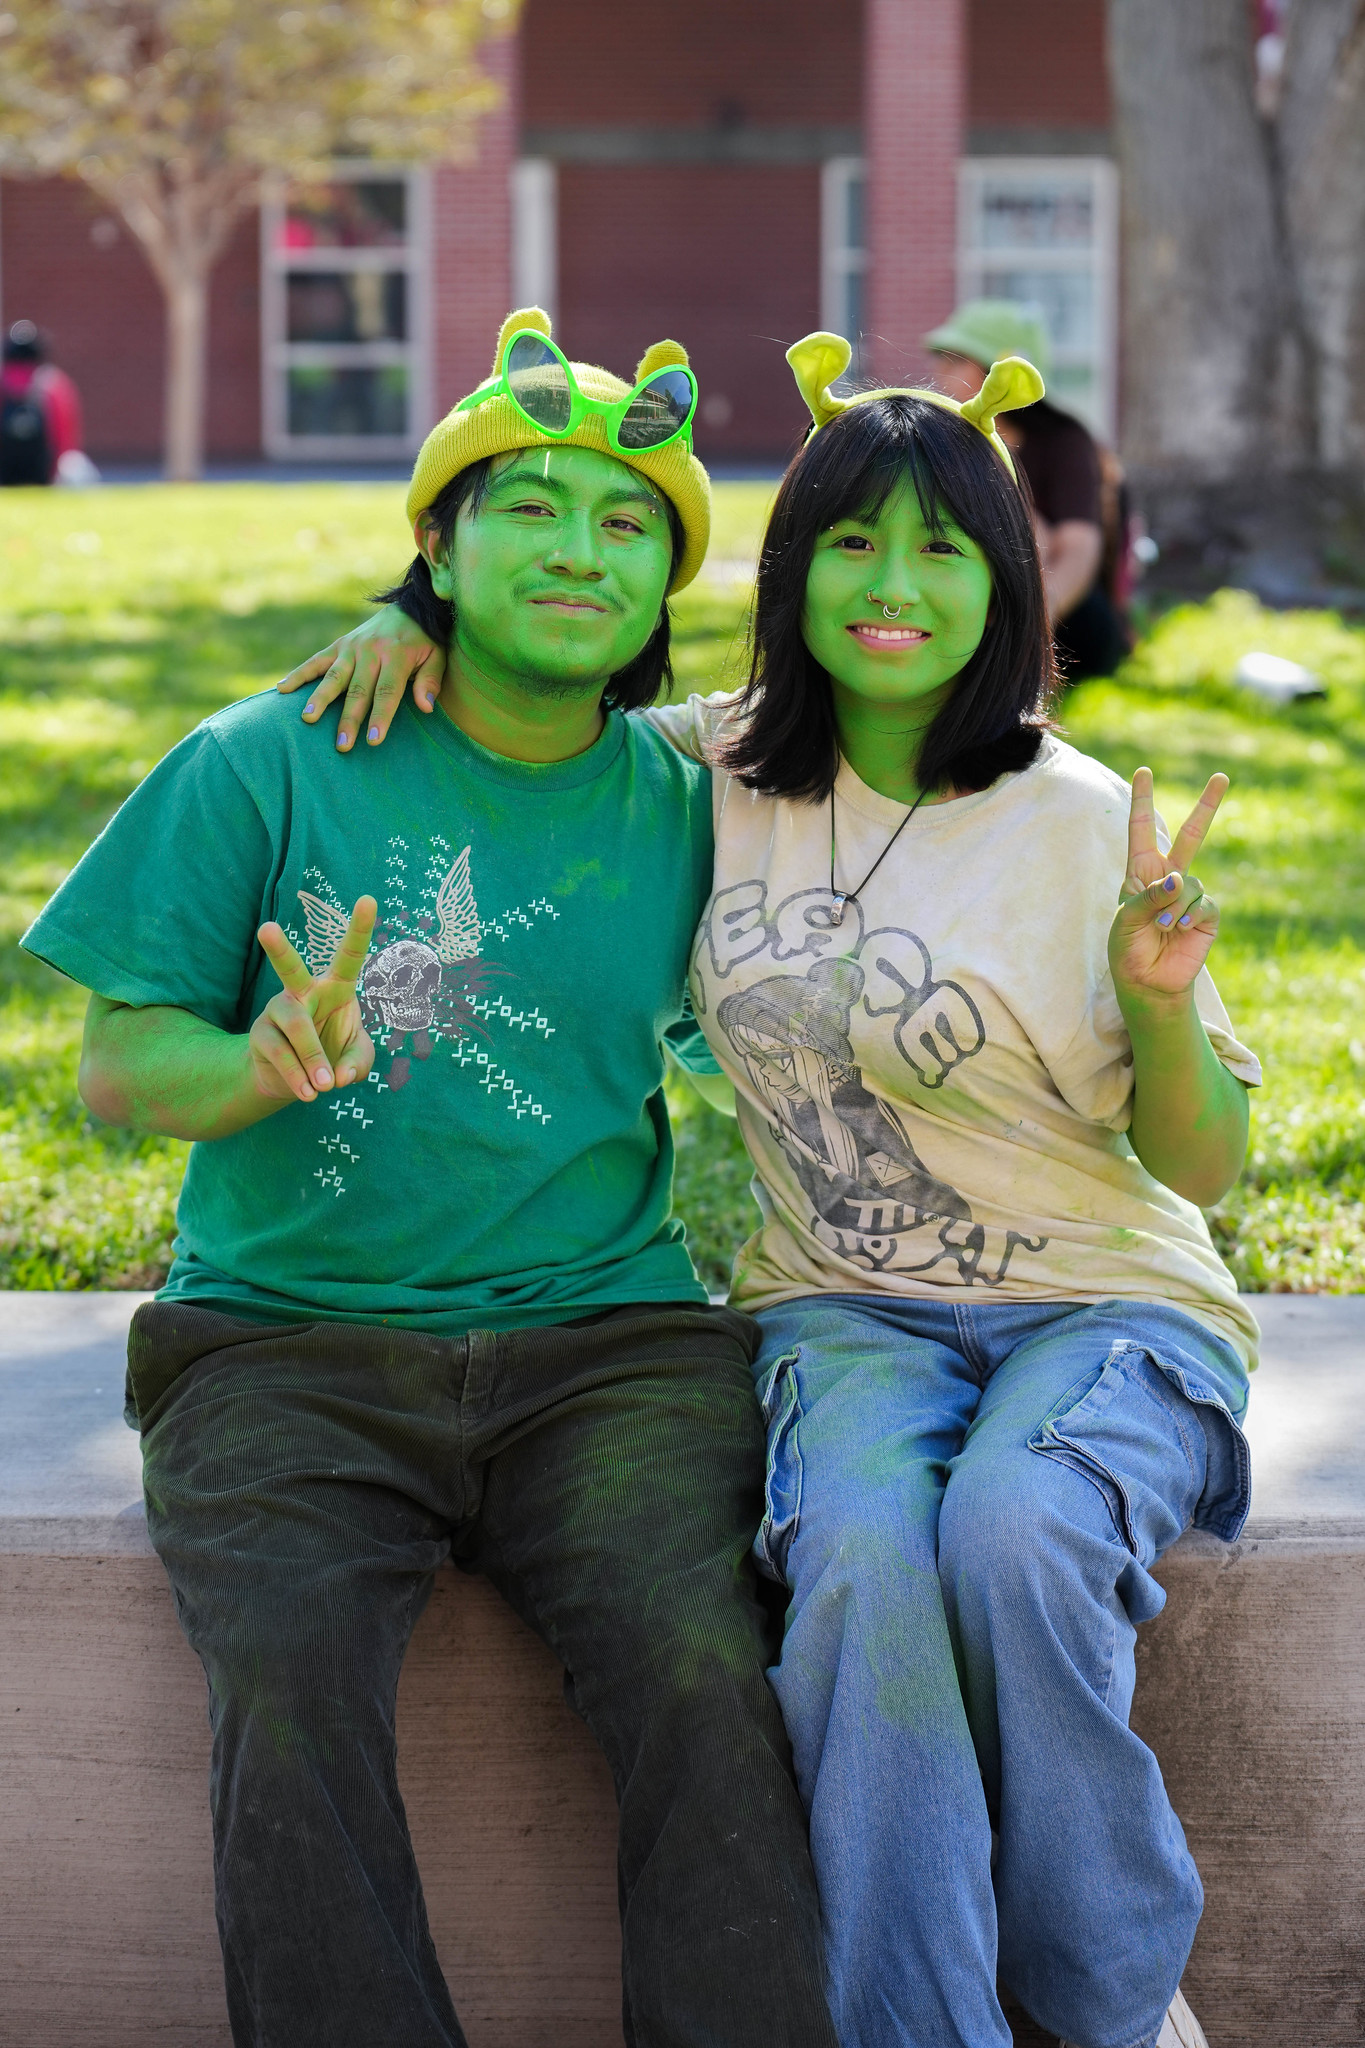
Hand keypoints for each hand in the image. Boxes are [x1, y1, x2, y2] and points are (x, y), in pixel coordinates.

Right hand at [250, 896, 376, 1104]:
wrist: (299, 1083)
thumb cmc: (334, 1057)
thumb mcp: (356, 1061)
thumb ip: (356, 1064)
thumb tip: (337, 1077)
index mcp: (336, 987)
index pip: (350, 955)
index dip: (359, 929)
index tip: (369, 899)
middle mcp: (303, 992)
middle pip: (290, 968)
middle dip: (278, 949)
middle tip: (265, 928)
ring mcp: (278, 1011)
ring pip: (295, 1026)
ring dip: (312, 1058)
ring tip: (324, 1087)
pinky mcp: (261, 1035)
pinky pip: (281, 1054)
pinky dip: (298, 1077)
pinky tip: (308, 1094)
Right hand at [277, 604, 447, 751]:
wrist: (408, 608)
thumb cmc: (425, 641)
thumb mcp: (437, 656)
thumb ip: (431, 680)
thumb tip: (426, 707)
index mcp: (396, 655)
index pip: (387, 691)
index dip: (380, 716)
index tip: (373, 740)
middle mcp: (370, 651)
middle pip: (358, 690)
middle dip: (349, 718)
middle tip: (342, 745)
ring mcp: (351, 648)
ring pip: (333, 676)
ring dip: (320, 698)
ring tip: (308, 718)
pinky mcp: (338, 646)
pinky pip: (315, 661)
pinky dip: (298, 675)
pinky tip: (281, 690)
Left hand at [1109, 767, 1227, 1005]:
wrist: (1147, 983)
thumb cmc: (1128, 950)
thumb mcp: (1126, 921)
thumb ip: (1148, 897)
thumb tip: (1179, 879)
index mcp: (1141, 873)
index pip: (1142, 830)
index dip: (1143, 801)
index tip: (1143, 771)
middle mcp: (1168, 878)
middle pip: (1190, 835)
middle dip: (1207, 807)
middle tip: (1222, 777)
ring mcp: (1190, 895)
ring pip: (1189, 882)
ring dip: (1174, 904)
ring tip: (1163, 928)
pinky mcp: (1207, 915)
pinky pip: (1202, 903)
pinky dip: (1189, 915)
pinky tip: (1180, 930)